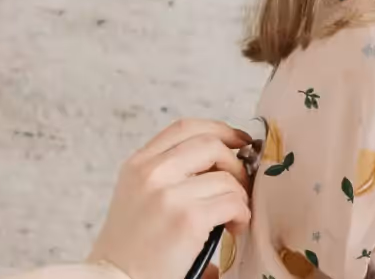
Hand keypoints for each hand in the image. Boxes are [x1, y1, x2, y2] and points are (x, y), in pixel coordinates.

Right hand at [88, 119, 253, 278]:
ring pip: (227, 177)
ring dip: (240, 196)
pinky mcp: (187, 219)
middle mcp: (151, 172)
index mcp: (138, 164)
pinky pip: (232, 203)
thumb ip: (169, 173)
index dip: (219, 129)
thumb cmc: (133, 247)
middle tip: (239, 186)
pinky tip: (233, 230)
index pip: (184, 127)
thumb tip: (223, 163)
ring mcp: (168, 194)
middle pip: (210, 144)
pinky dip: (241, 215)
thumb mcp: (139, 196)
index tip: (238, 141)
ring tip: (233, 217)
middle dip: (235, 162)